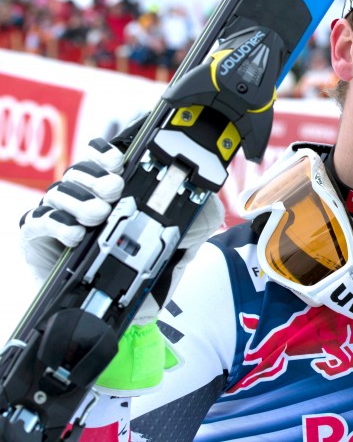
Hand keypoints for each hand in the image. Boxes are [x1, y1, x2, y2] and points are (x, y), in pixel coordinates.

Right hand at [20, 136, 223, 322]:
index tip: (120, 160)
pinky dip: (55, 224)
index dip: (105, 153)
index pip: (100, 157)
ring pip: (58, 192)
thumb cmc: (150, 263)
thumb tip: (209, 199)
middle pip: (78, 171)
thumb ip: (200, 215)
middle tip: (115, 189)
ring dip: (79, 199)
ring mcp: (59, 216)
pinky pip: (37, 223)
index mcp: (113, 188)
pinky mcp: (38, 240)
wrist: (128, 305)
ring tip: (99, 213)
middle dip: (97, 176)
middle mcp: (83, 197)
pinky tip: (76, 233)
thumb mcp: (185, 236)